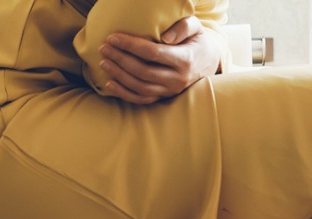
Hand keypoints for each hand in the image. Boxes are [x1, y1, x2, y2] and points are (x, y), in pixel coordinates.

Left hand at [98, 16, 221, 104]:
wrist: (208, 62)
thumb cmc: (197, 40)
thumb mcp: (196, 28)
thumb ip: (183, 27)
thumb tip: (164, 37)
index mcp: (185, 60)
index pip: (152, 53)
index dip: (130, 45)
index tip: (113, 37)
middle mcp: (177, 79)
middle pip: (142, 71)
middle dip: (120, 59)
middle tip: (104, 48)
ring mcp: (170, 91)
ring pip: (139, 87)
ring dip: (118, 75)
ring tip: (103, 62)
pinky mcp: (164, 97)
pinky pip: (141, 99)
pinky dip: (124, 93)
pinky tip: (109, 83)